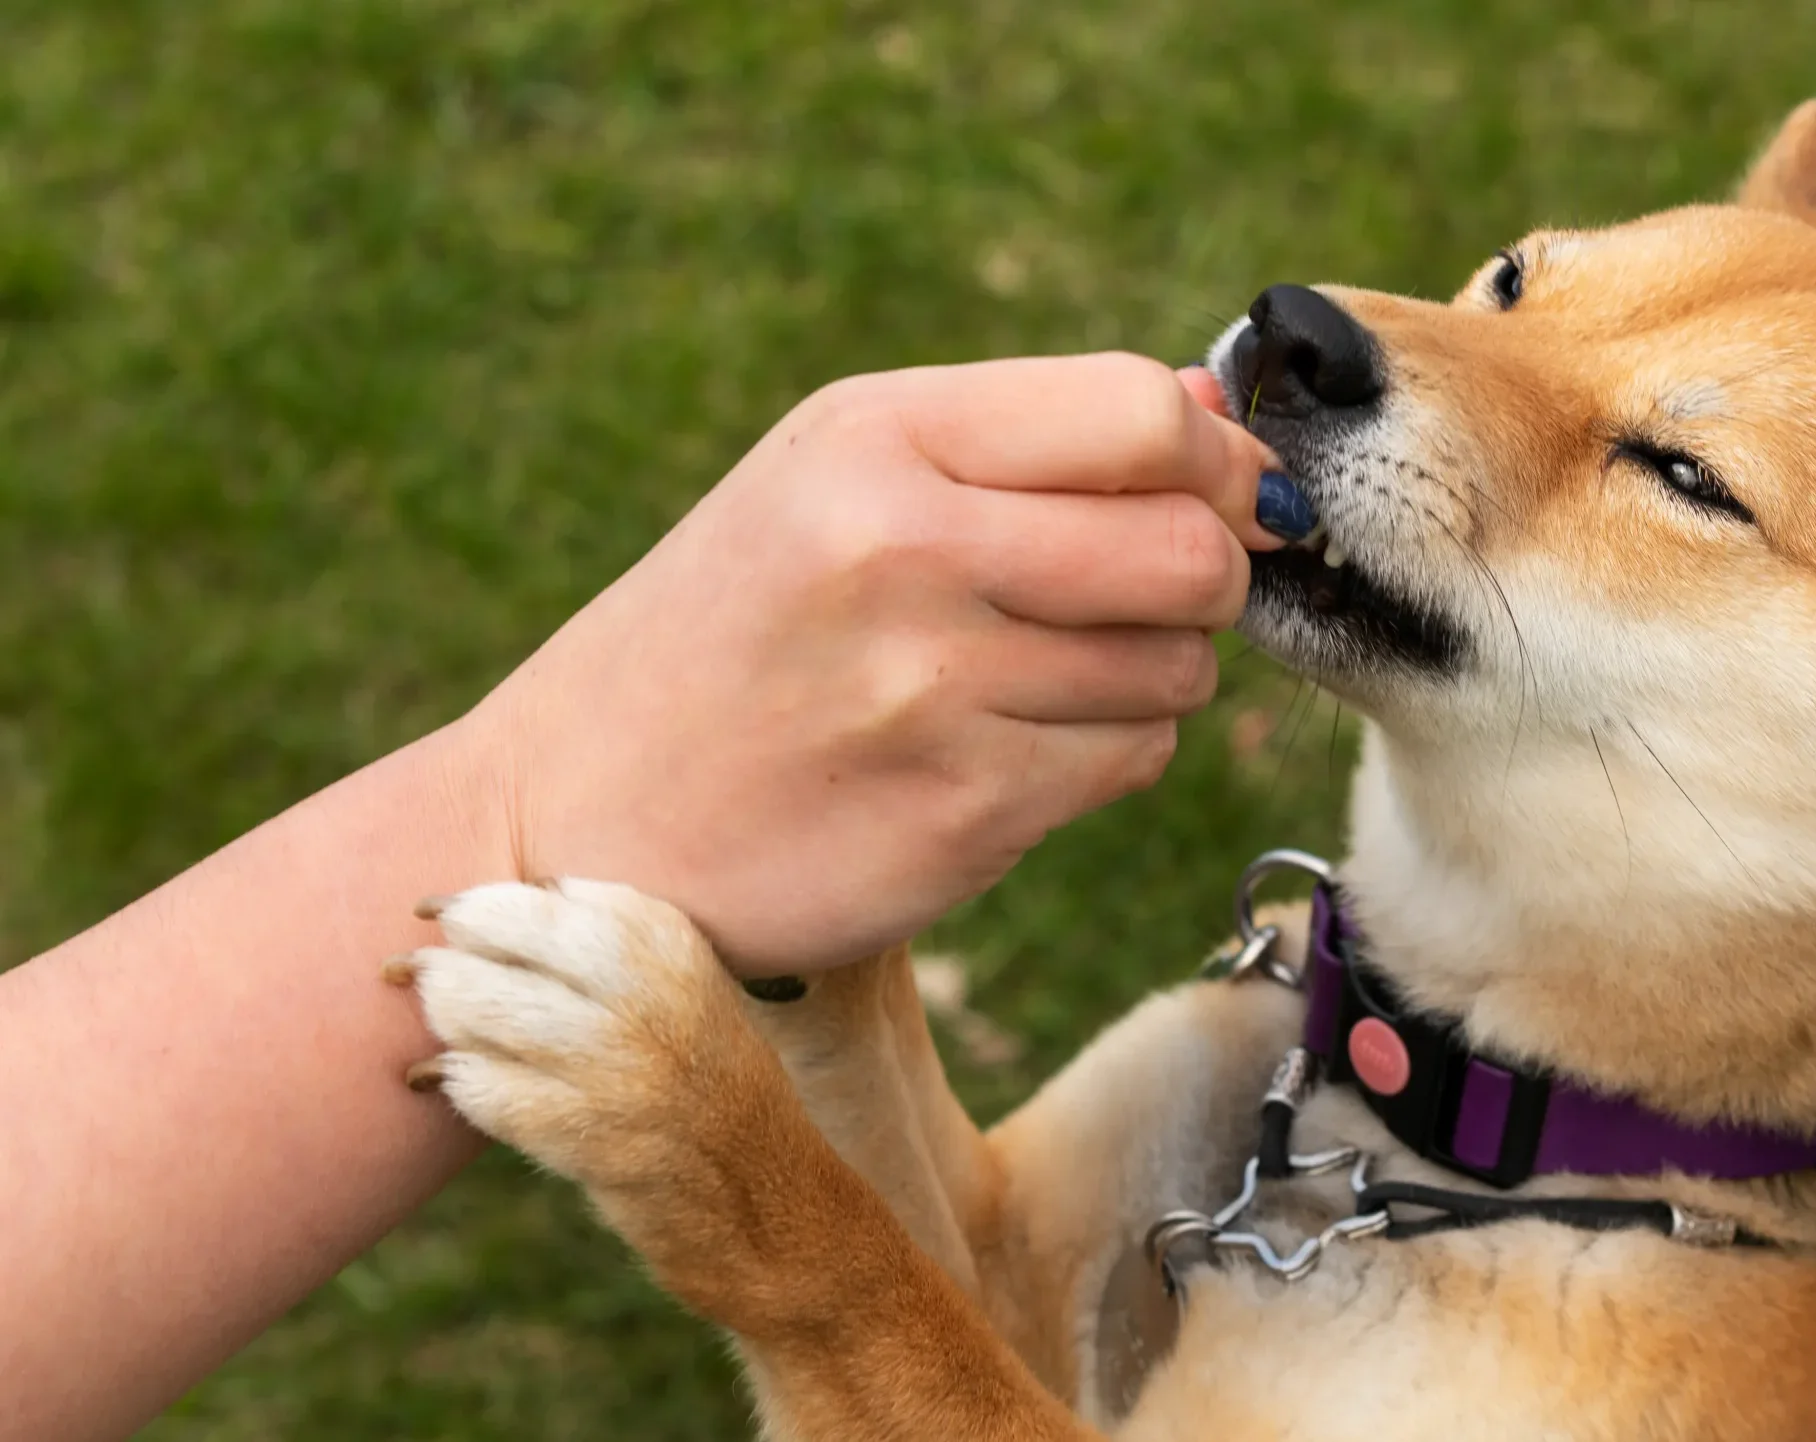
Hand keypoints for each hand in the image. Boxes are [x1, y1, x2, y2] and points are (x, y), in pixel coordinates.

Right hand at [447, 353, 1276, 975]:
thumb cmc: (737, 630)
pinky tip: (1011, 747)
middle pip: (1188, 547)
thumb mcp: (836, 481)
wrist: (579, 816)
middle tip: (1151, 594)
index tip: (1222, 494)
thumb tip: (1220, 422)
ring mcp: (934, 690)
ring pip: (1178, 666)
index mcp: (875, 438)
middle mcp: (904, 550)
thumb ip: (1027, 440)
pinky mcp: (963, 812)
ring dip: (1151, 674)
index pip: (1142, 415)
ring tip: (1042, 675)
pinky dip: (1105, 756)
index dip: (1216, 462)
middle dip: (1206, 574)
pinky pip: (1133, 760)